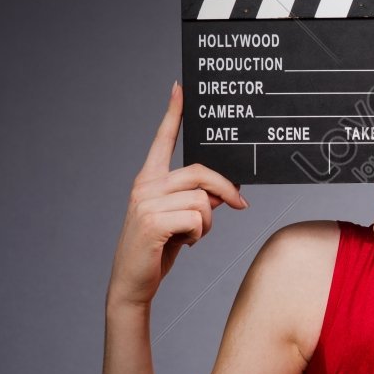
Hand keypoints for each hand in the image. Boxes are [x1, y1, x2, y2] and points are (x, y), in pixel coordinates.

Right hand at [106, 82, 248, 308]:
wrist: (132, 285)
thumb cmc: (157, 251)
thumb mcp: (180, 220)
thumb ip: (197, 199)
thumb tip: (224, 190)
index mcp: (148, 180)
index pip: (162, 140)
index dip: (173, 114)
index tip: (180, 88)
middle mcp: (145, 186)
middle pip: (200, 172)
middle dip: (226, 189)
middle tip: (241, 205)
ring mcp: (146, 203)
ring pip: (203, 200)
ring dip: (209, 223)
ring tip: (192, 236)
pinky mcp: (153, 221)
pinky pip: (198, 219)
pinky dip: (200, 235)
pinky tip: (184, 245)